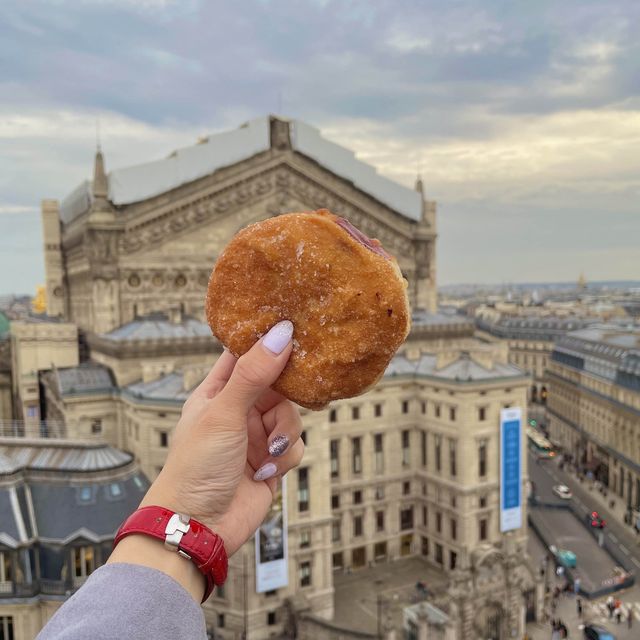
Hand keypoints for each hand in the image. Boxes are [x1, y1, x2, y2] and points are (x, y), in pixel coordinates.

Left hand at [139, 320, 303, 555]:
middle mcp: (239, 410)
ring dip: (286, 435)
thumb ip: (253, 374)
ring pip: (291, 417)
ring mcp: (256, 436)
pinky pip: (295, 447)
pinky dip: (286, 459)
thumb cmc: (195, 467)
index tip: (292, 329)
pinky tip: (265, 473)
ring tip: (270, 453)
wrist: (199, 528)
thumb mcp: (224, 413)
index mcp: (218, 392)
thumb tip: (281, 334)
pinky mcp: (271, 462)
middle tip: (289, 400)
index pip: (244, 355)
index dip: (266, 341)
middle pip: (278, 386)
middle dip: (286, 399)